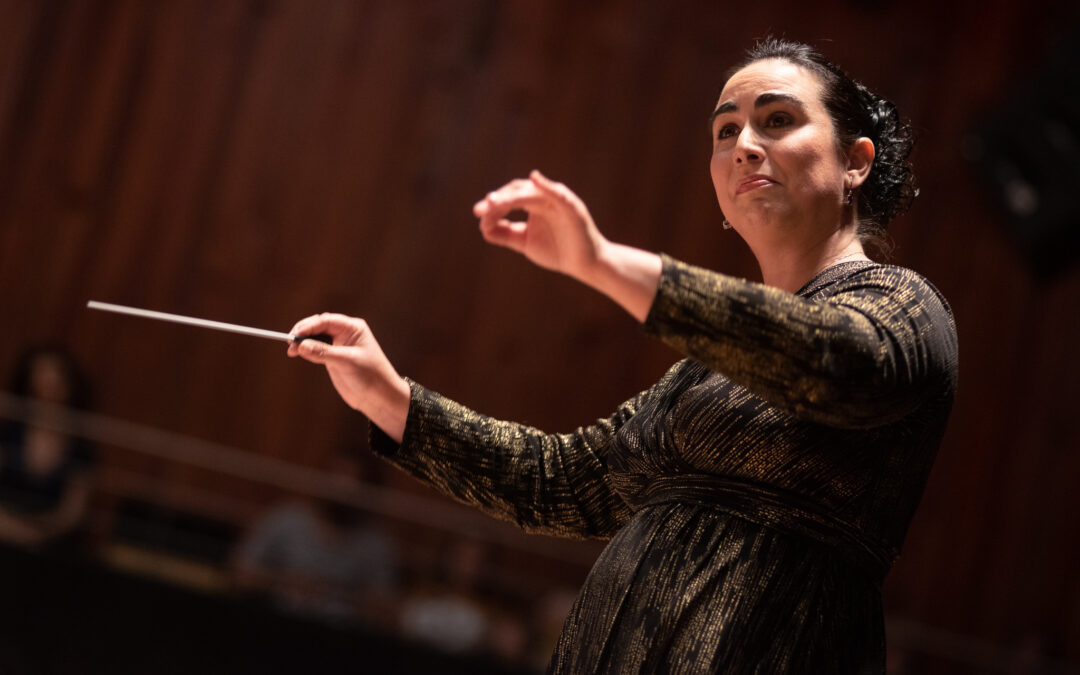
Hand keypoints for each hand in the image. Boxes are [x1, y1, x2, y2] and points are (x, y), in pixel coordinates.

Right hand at [288, 314, 409, 441]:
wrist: (379, 397)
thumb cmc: (371, 376)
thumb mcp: (346, 362)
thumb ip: (323, 353)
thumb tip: (301, 345)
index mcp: (353, 328)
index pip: (326, 320)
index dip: (309, 326)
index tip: (295, 334)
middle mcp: (345, 333)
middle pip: (318, 326)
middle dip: (303, 332)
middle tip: (290, 343)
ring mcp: (338, 345)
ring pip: (315, 336)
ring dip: (302, 341)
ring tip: (291, 350)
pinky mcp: (333, 357)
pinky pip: (316, 348)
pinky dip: (306, 350)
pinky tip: (298, 353)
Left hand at [474, 170, 607, 280]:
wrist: (585, 265)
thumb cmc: (558, 251)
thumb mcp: (525, 242)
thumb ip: (505, 234)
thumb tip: (483, 228)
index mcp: (534, 204)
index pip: (510, 197)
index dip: (493, 203)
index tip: (477, 212)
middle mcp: (545, 198)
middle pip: (518, 191)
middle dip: (499, 199)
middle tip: (483, 208)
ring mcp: (559, 201)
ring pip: (532, 192)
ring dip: (512, 196)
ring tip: (495, 202)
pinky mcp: (572, 207)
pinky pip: (558, 194)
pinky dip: (547, 185)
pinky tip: (534, 179)